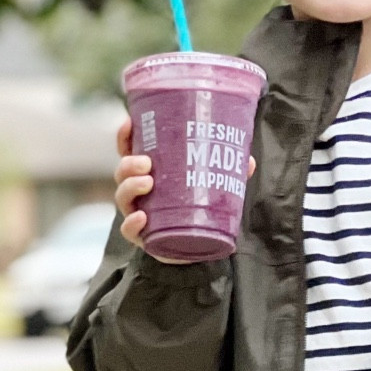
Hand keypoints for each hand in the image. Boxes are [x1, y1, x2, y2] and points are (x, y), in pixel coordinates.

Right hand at [113, 114, 254, 263]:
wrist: (198, 247)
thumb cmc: (199, 208)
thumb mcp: (214, 185)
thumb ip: (229, 171)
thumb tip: (247, 161)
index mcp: (150, 172)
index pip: (129, 150)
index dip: (125, 136)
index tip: (129, 123)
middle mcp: (139, 191)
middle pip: (122, 172)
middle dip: (129, 163)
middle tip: (147, 163)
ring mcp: (138, 213)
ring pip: (123, 197)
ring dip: (131, 187)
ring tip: (148, 183)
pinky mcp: (144, 237)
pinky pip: (129, 231)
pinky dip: (132, 224)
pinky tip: (142, 217)